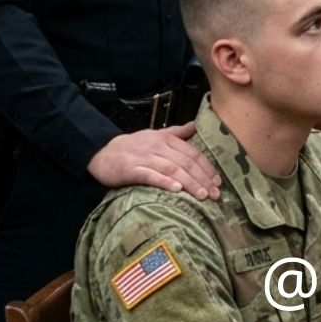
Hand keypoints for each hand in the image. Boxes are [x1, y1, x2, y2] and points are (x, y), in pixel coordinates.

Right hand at [88, 123, 221, 199]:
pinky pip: (150, 175)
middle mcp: (157, 147)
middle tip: (215, 194)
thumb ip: (177, 133)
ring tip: (202, 195)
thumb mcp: (155, 135)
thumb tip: (196, 125)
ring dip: (189, 182)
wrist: (102, 152)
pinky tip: (176, 190)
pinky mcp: (131, 169)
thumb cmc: (133, 146)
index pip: (192, 153)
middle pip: (185, 162)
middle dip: (203, 178)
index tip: (218, 182)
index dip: (207, 168)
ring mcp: (144, 158)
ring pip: (172, 169)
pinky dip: (164, 182)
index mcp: (166, 139)